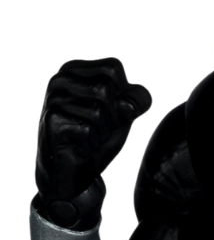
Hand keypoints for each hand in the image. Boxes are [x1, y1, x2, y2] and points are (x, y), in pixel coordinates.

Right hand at [36, 58, 150, 226]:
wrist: (72, 171)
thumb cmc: (98, 137)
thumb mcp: (125, 114)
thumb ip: (136, 100)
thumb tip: (128, 105)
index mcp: (76, 69)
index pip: (113, 67)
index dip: (123, 93)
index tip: (111, 111)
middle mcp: (59, 79)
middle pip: (106, 88)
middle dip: (113, 115)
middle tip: (99, 127)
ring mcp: (52, 99)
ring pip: (99, 111)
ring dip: (103, 131)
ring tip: (89, 136)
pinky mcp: (50, 121)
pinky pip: (89, 130)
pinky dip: (92, 142)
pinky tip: (81, 145)